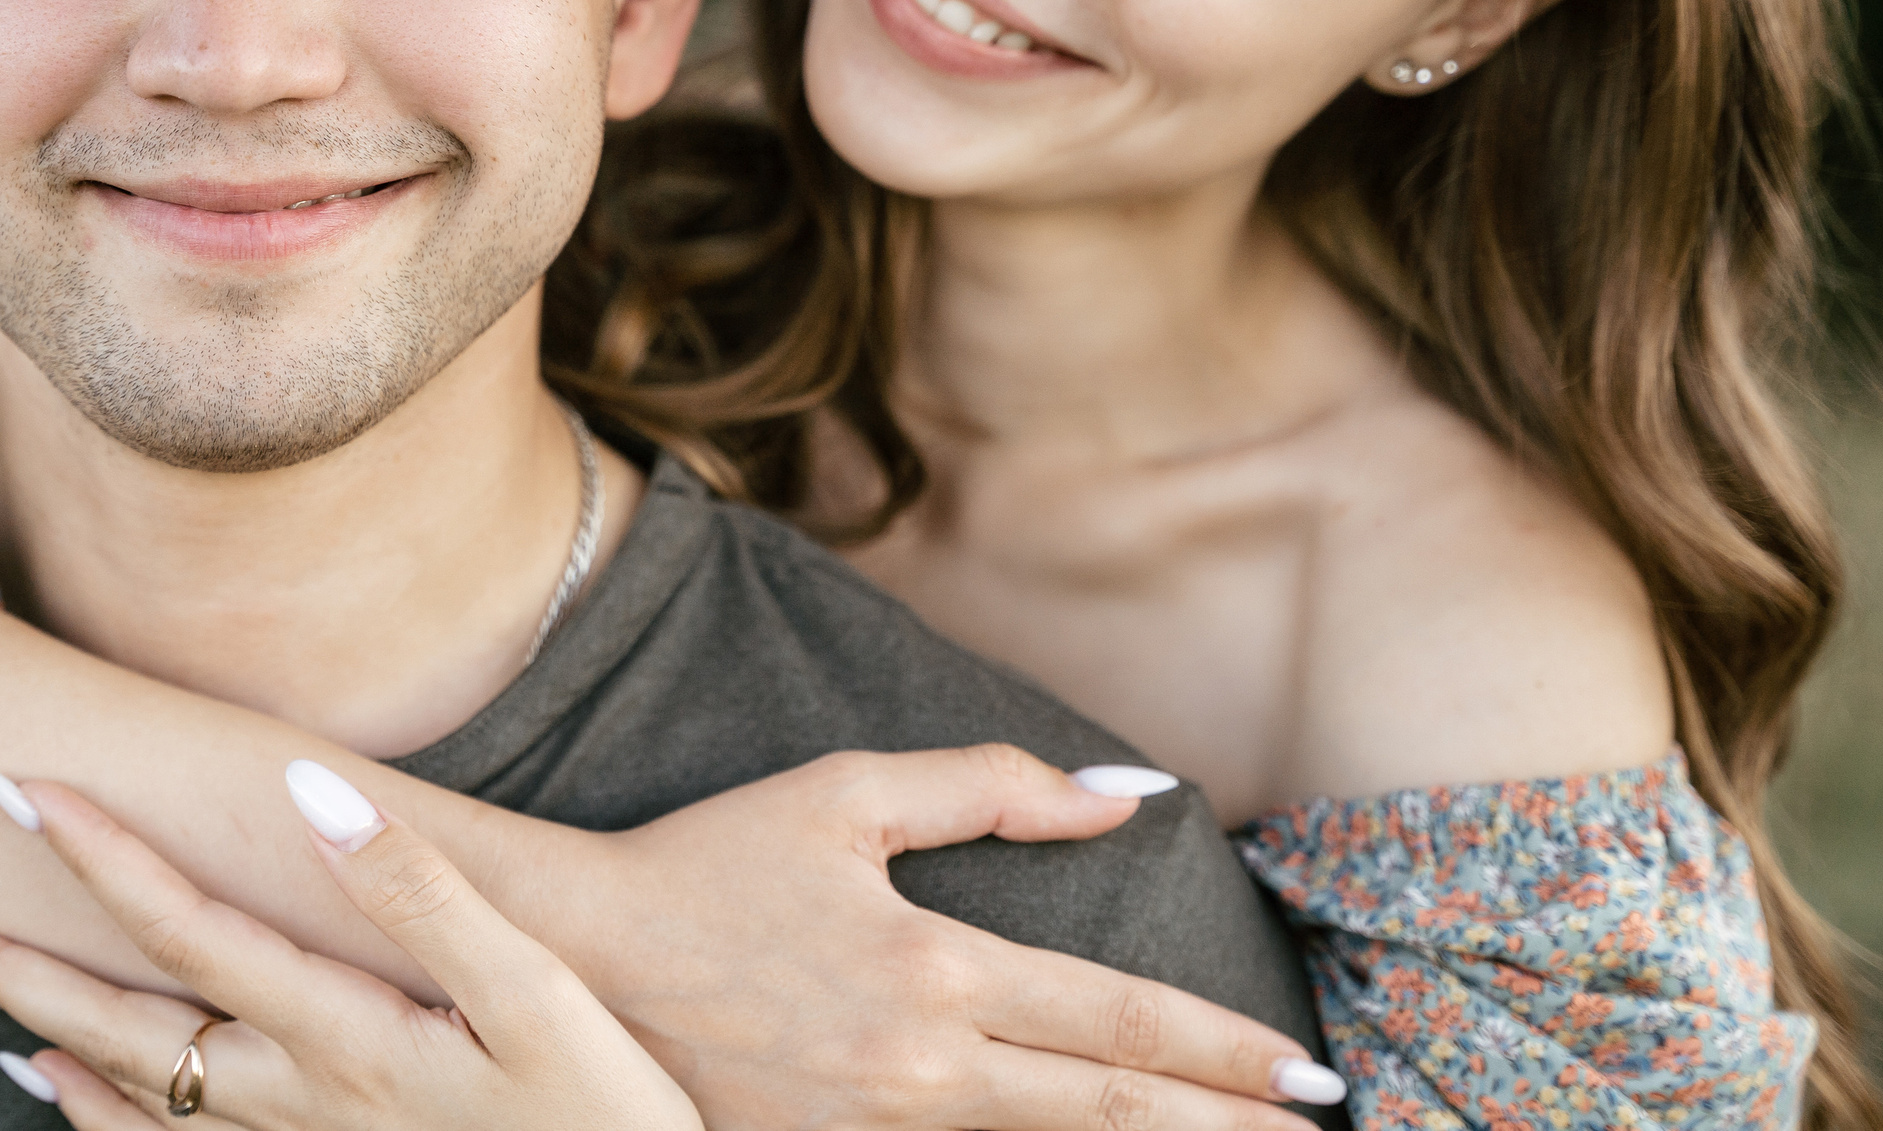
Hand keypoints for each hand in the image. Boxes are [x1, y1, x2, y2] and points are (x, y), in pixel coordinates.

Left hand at [0, 767, 699, 1130]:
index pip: (187, 927)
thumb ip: (418, 890)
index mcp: (337, 1035)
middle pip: (118, 1025)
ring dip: (35, 1038)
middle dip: (10, 965)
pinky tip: (63, 1098)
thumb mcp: (532, 995)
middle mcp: (291, 1101)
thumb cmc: (600, 1112)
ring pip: (128, 1098)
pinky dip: (98, 1123)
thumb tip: (305, 787)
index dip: (98, 855)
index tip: (17, 786)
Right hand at [532, 745, 1343, 1130]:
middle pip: (1105, 1113)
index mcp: (932, 968)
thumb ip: (989, 787)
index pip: (1115, 1020)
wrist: (575, 965)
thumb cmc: (713, 863)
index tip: (1306, 1073)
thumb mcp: (846, 793)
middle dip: (1222, 1128)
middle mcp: (916, 1068)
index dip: (1222, 1052)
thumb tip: (1121, 796)